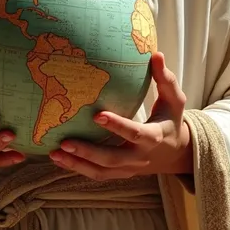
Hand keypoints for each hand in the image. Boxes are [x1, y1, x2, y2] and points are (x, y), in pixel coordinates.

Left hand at [49, 52, 192, 179]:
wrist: (174, 153)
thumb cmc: (171, 119)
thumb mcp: (174, 100)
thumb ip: (165, 79)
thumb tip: (156, 55)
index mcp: (155, 137)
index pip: (136, 134)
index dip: (117, 126)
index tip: (97, 115)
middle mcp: (140, 157)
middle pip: (113, 159)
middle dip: (89, 152)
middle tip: (65, 141)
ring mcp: (129, 168)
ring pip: (102, 171)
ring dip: (77, 164)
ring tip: (55, 152)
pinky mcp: (119, 173)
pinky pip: (97, 175)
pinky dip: (78, 168)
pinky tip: (58, 158)